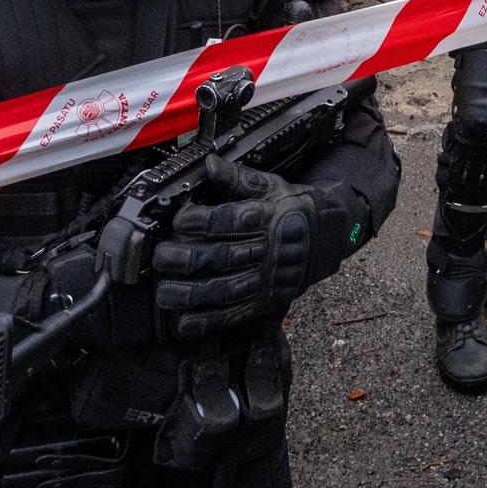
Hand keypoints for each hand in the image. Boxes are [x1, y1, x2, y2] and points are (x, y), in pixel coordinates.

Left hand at [150, 158, 322, 339]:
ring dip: (190, 295)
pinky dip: (208, 322)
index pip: (230, 220)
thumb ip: (239, 179)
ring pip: (224, 290)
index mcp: (266, 218)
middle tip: (160, 257)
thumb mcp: (272, 187)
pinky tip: (184, 323)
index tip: (179, 218)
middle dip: (185, 259)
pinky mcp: (264, 301)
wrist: (325, 239)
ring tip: (164, 293)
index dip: (201, 220)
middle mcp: (265, 250)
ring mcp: (265, 279)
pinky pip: (234, 315)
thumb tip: (210, 164)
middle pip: (221, 257)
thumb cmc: (291, 211)